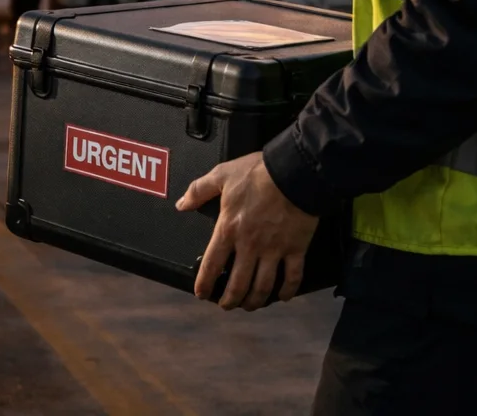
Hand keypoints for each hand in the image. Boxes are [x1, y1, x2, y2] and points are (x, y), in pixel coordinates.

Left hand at [175, 151, 318, 310]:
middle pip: (238, 284)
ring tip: (249, 306)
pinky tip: (282, 297)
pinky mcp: (296, 248)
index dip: (204, 284)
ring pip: (263, 286)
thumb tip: (181, 204)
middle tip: (226, 305)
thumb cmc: (257, 173)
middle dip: (230, 300)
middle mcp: (249, 246)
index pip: (211, 265)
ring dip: (255, 301)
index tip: (201, 294)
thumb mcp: (222, 175)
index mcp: (228, 229)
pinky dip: (287, 290)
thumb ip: (199, 190)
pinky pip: (293, 276)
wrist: (294, 171)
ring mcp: (274, 250)